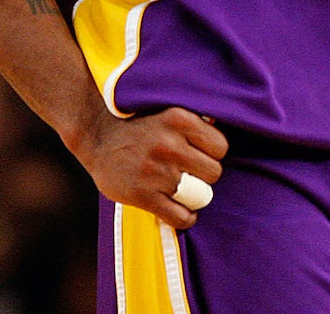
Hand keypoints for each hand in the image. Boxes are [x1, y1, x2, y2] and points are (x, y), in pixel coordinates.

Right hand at [71, 106, 227, 229]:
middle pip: (213, 172)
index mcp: (179, 119)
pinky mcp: (142, 195)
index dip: (214, 153)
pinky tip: (182, 212)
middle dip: (205, 175)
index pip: (221, 146)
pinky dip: (185, 218)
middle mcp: (169, 144)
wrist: (98, 137)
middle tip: (191, 173)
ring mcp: (156, 172)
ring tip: (186, 192)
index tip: (202, 155)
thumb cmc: (142, 125)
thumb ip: (196, 123)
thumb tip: (231, 128)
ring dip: (195, 196)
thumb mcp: (169, 113)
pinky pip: (179, 216)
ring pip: (200, 195)